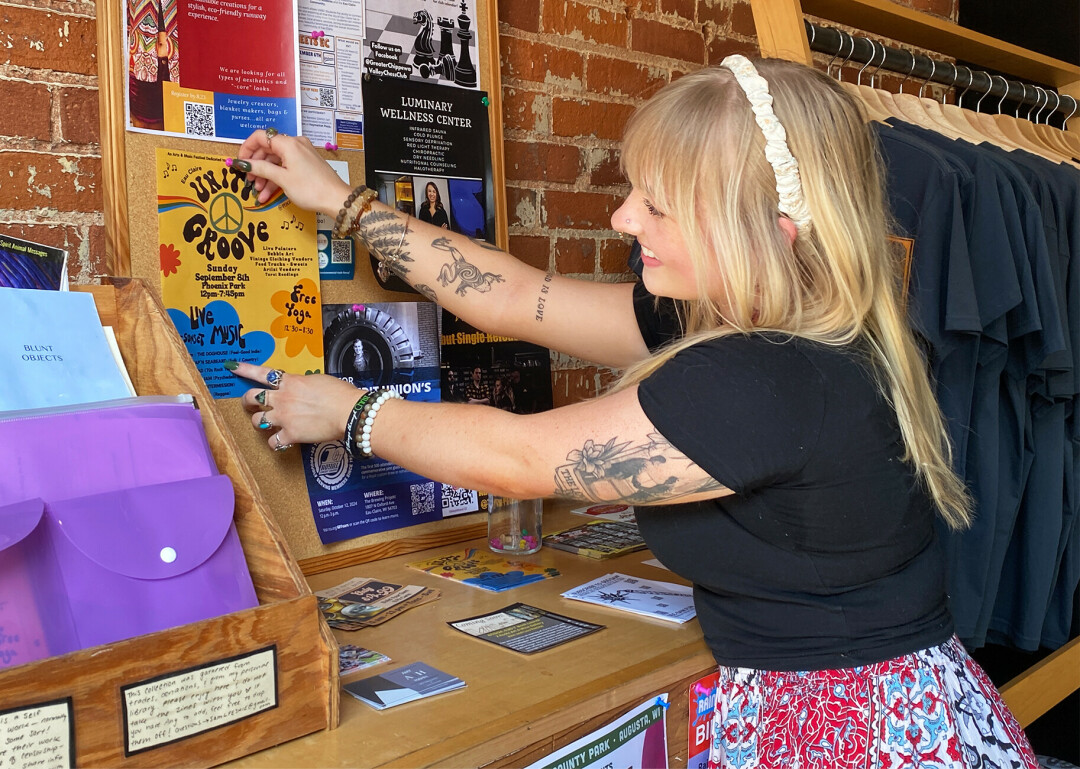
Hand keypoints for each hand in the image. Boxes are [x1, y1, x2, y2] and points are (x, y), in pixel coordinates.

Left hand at [228, 361, 361, 451]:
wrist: (349, 412)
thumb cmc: (340, 394)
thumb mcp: (319, 380)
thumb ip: (303, 383)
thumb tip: (299, 388)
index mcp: (290, 382)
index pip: (261, 373)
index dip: (244, 369)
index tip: (231, 366)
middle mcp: (282, 398)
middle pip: (252, 398)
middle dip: (247, 402)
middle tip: (250, 405)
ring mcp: (284, 417)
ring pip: (257, 420)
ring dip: (259, 422)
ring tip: (266, 424)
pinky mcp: (290, 434)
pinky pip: (273, 442)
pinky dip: (275, 443)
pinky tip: (281, 442)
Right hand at [234, 130, 350, 215]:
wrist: (336, 199)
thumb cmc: (311, 189)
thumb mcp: (282, 179)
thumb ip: (260, 169)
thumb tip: (241, 163)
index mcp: (288, 143)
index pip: (260, 137)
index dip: (246, 149)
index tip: (240, 163)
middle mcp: (295, 144)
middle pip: (267, 150)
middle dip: (256, 166)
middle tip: (249, 181)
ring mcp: (302, 153)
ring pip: (276, 161)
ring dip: (265, 176)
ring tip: (258, 192)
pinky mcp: (306, 163)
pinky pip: (286, 167)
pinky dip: (277, 178)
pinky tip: (268, 193)